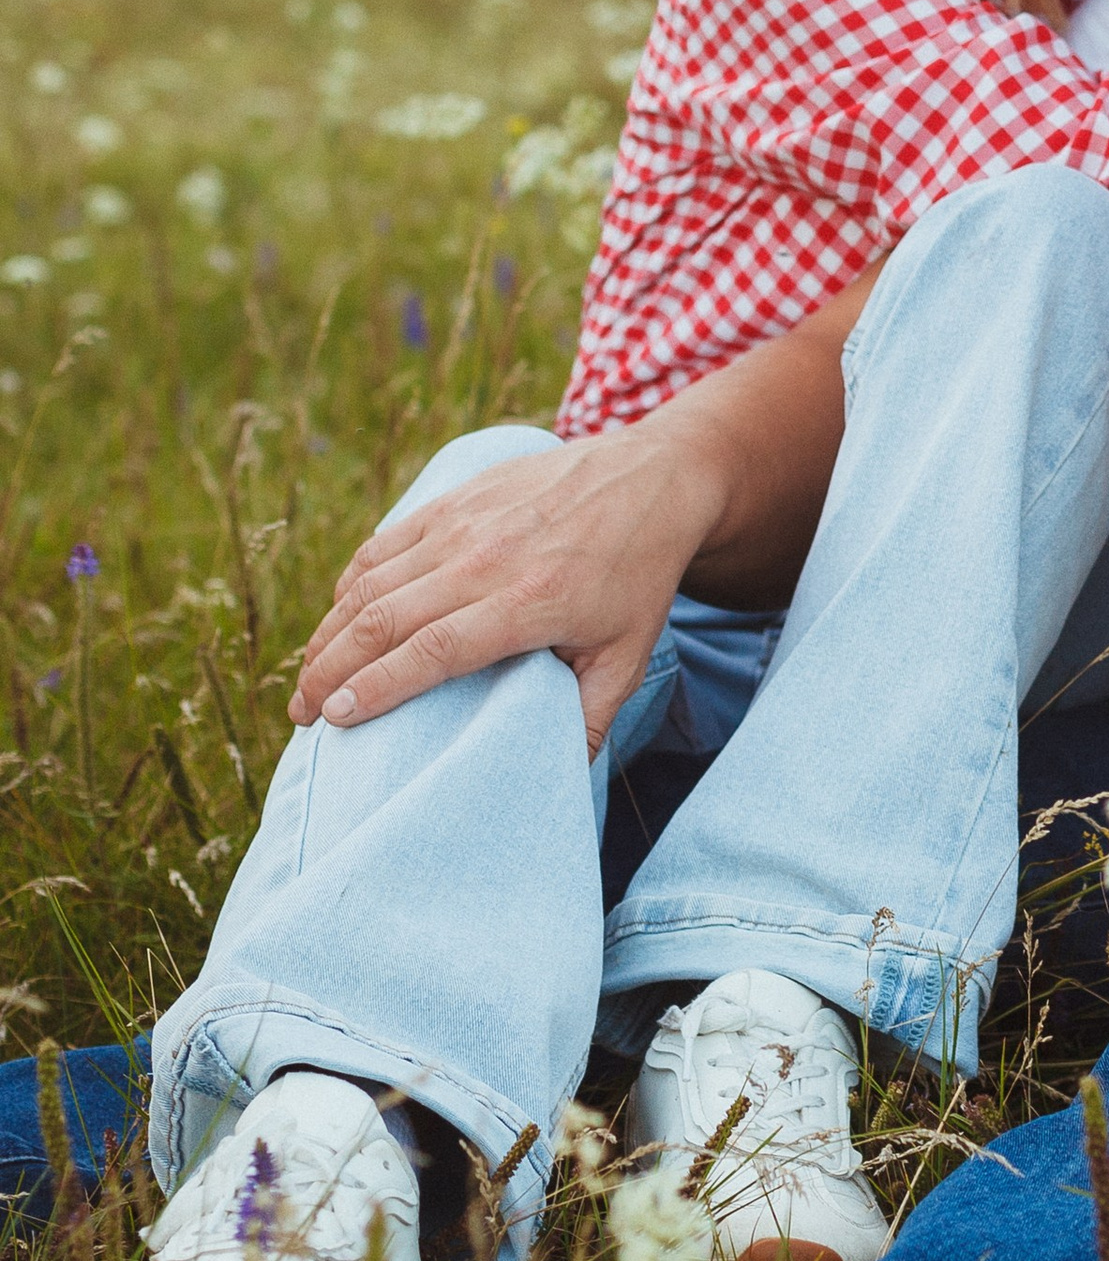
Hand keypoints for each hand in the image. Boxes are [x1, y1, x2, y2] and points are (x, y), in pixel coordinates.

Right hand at [289, 428, 725, 753]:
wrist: (655, 476)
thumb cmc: (641, 572)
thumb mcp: (630, 652)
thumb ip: (591, 717)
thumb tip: (566, 784)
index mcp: (530, 601)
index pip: (432, 650)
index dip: (376, 687)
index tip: (334, 721)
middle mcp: (489, 558)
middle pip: (384, 619)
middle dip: (328, 671)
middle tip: (302, 714)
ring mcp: (468, 521)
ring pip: (373, 581)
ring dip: (329, 631)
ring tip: (308, 677)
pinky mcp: (459, 497)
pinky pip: (387, 542)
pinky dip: (353, 581)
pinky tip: (339, 615)